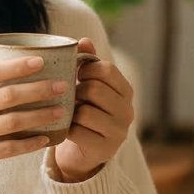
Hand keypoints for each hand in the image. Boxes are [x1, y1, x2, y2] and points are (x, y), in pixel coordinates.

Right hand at [0, 41, 67, 183]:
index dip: (17, 66)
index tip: (41, 61)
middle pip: (6, 96)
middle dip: (38, 89)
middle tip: (62, 85)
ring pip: (11, 123)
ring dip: (40, 116)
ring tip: (61, 110)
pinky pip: (7, 149)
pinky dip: (28, 145)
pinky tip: (45, 139)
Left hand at [52, 38, 134, 182]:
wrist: (81, 152)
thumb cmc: (84, 112)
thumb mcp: (86, 85)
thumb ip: (87, 63)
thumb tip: (84, 40)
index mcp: (125, 90)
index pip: (107, 69)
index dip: (86, 69)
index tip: (76, 74)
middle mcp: (128, 111)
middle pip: (95, 89)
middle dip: (76, 92)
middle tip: (70, 97)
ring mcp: (119, 131)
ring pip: (86, 111)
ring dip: (71, 112)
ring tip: (69, 113)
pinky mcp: (105, 149)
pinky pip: (78, 131)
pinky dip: (67, 129)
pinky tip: (66, 129)